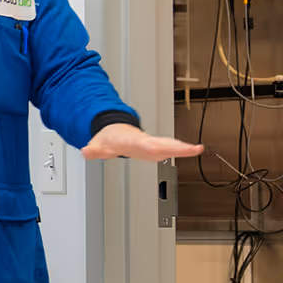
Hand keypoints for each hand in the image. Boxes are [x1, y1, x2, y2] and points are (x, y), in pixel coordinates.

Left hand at [82, 123, 203, 160]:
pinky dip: (183, 148)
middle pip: (162, 143)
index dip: (153, 147)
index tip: (161, 148)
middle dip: (176, 146)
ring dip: (183, 147)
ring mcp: (152, 144)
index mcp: (132, 141)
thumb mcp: (98, 145)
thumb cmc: (110, 139)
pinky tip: (194, 150)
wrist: (115, 131)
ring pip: (169, 144)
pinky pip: (171, 147)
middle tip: (193, 148)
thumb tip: (85, 151)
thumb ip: (93, 150)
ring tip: (197, 149)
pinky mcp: (157, 147)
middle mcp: (145, 141)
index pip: (143, 145)